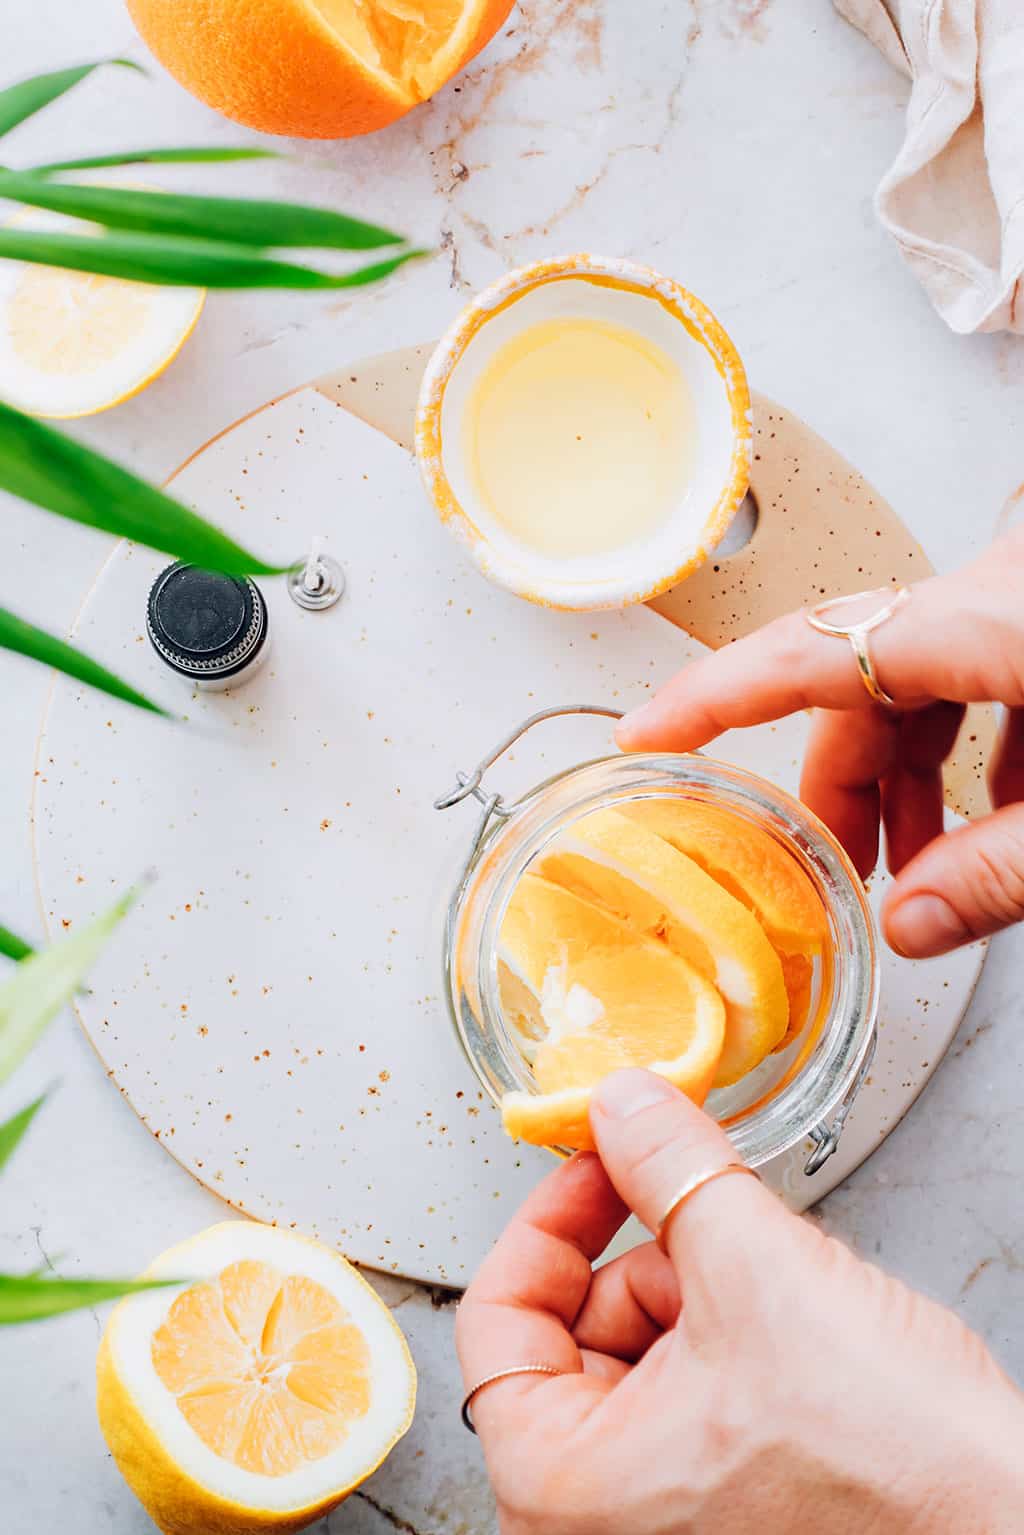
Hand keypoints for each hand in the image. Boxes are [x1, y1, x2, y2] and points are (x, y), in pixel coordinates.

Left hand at [457, 1071, 1023, 1533]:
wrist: (1010, 1527)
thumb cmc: (895, 1470)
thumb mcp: (759, 1272)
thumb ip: (670, 1170)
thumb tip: (621, 1103)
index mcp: (565, 1489)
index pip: (495, 1320)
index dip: (547, 1218)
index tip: (597, 1164)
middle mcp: (597, 1522)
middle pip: (570, 1330)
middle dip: (645, 1255)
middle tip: (703, 1212)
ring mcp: (661, 1517)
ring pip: (636, 1351)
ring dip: (699, 1289)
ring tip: (776, 1292)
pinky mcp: (721, 1503)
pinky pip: (688, 1388)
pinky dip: (730, 1332)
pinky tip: (795, 1330)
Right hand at [616, 524, 1023, 957]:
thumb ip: (997, 873)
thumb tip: (909, 927)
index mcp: (989, 618)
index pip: (811, 651)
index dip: (712, 697)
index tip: (645, 732)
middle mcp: (993, 591)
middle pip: (865, 680)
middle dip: (841, 782)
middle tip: (825, 865)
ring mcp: (1019, 598)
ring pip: (925, 681)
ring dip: (910, 774)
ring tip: (924, 860)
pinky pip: (984, 674)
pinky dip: (973, 750)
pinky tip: (998, 818)